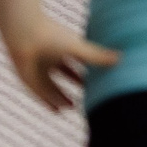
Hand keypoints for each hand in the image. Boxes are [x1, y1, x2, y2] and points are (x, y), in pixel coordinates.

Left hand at [2, 18, 118, 110]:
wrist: (25, 36)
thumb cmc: (52, 37)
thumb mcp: (78, 50)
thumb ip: (97, 57)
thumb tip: (121, 58)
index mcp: (63, 48)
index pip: (77, 61)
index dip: (86, 69)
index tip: (97, 79)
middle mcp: (50, 58)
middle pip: (65, 74)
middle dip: (74, 83)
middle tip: (86, 95)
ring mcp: (38, 69)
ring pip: (51, 86)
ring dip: (61, 96)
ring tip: (72, 107)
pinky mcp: (28, 78)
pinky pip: (39, 93)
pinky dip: (48, 102)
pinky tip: (57, 111)